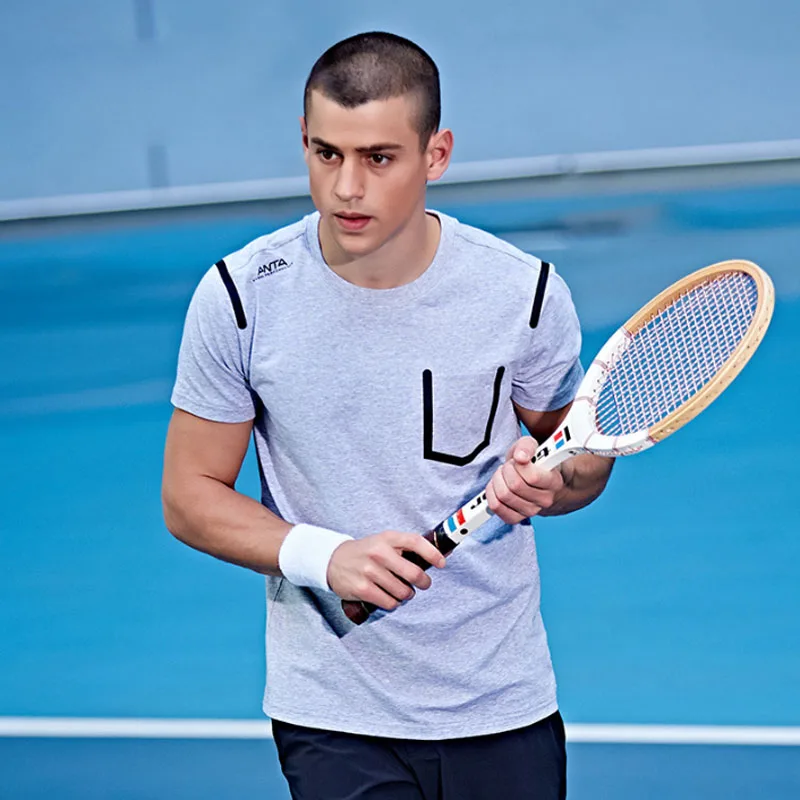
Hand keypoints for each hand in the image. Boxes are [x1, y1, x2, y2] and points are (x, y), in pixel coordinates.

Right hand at [327, 532, 445, 610]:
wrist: (332, 560)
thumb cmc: (365, 552)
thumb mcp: (383, 541)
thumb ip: (403, 547)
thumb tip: (434, 558)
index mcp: (387, 538)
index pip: (415, 542)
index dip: (432, 553)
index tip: (442, 563)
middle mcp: (378, 553)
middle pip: (414, 573)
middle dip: (424, 582)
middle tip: (423, 584)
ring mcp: (369, 571)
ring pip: (403, 592)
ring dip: (406, 594)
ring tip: (401, 591)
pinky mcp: (362, 589)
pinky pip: (389, 602)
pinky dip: (393, 603)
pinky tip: (389, 597)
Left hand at [486, 436, 563, 523]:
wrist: (532, 480)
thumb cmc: (532, 462)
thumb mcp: (531, 446)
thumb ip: (527, 446)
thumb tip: (520, 456)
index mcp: (554, 482)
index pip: (532, 477)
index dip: (519, 465)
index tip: (519, 460)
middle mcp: (545, 500)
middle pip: (514, 486)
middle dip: (506, 470)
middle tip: (510, 466)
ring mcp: (530, 511)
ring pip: (503, 495)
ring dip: (498, 480)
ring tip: (504, 475)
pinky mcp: (515, 518)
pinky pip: (496, 506)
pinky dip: (491, 493)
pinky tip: (497, 486)